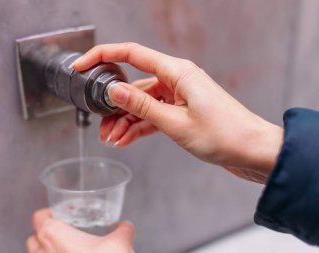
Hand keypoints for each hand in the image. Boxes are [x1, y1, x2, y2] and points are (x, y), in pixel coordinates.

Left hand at [27, 209, 134, 252]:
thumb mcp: (120, 242)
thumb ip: (122, 229)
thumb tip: (125, 226)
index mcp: (52, 234)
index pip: (39, 217)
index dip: (48, 214)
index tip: (60, 214)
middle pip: (33, 239)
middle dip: (45, 235)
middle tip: (64, 233)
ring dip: (48, 252)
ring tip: (67, 251)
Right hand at [72, 43, 282, 183]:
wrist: (253, 152)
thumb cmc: (225, 134)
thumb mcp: (175, 122)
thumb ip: (141, 105)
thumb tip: (114, 90)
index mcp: (177, 72)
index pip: (131, 54)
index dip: (102, 57)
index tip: (81, 66)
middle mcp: (176, 80)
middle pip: (134, 85)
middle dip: (115, 106)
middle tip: (101, 126)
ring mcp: (179, 97)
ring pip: (142, 104)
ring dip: (126, 121)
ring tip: (112, 139)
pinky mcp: (181, 112)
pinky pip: (153, 116)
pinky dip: (139, 127)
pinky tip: (126, 139)